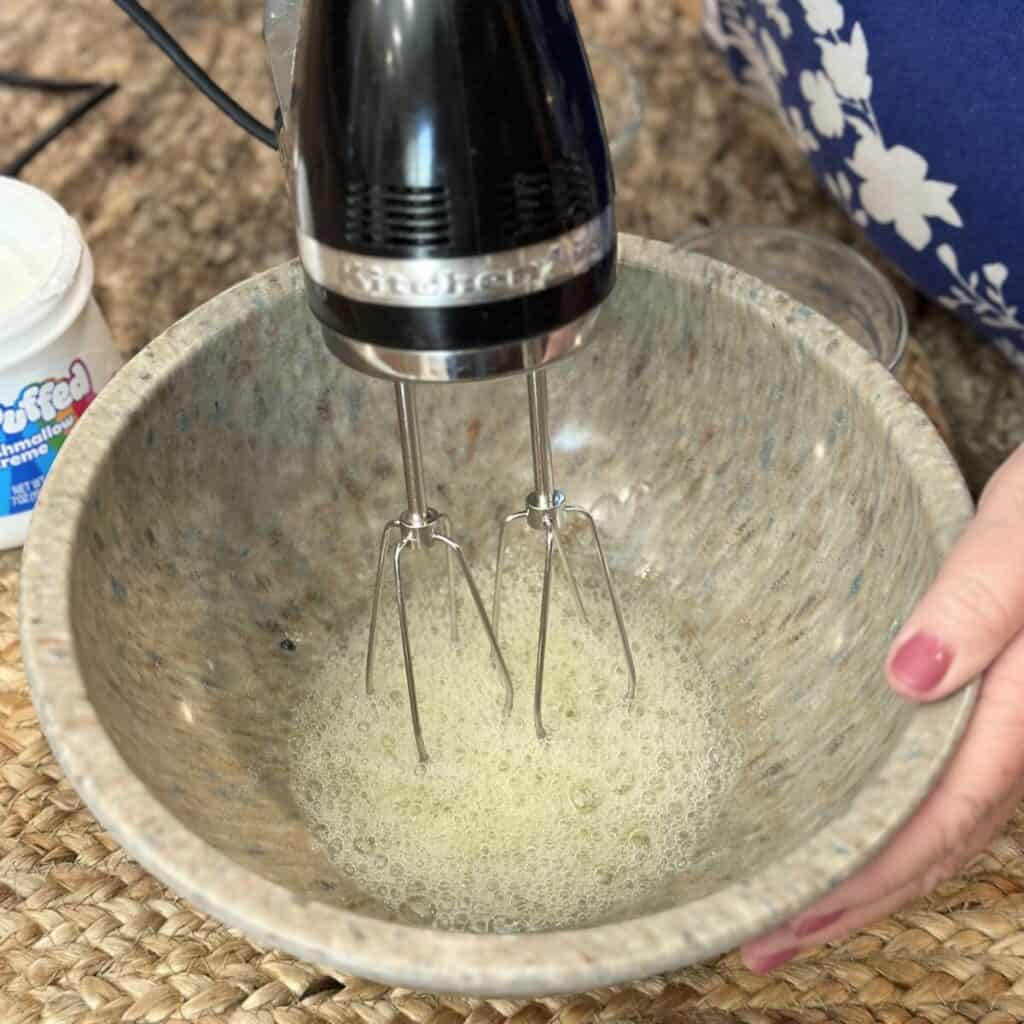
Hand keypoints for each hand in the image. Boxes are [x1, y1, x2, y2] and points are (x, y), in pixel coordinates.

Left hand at [742, 443, 1023, 972]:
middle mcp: (1019, 739)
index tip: (786, 920)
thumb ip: (980, 600)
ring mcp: (1010, 733)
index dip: (863, 881)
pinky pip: (945, 794)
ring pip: (940, 830)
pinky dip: (895, 832)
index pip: (937, 822)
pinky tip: (852, 831)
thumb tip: (909, 676)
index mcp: (1023, 709)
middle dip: (849, 902)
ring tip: (793, 910)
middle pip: (934, 848)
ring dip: (867, 878)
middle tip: (762, 941)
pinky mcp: (996, 714)